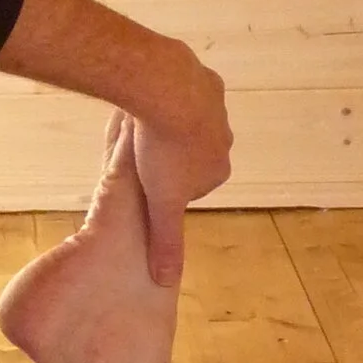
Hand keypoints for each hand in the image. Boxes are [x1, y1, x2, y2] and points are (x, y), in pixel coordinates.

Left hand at [129, 59, 231, 287]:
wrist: (167, 89)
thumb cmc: (161, 149)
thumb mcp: (160, 204)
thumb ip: (165, 240)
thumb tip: (167, 281)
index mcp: (217, 171)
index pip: (189, 186)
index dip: (162, 183)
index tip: (142, 177)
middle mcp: (225, 140)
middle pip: (188, 153)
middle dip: (164, 152)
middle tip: (137, 149)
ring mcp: (219, 109)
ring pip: (187, 121)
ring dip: (166, 123)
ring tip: (139, 122)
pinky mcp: (206, 80)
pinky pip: (184, 90)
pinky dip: (167, 95)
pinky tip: (146, 94)